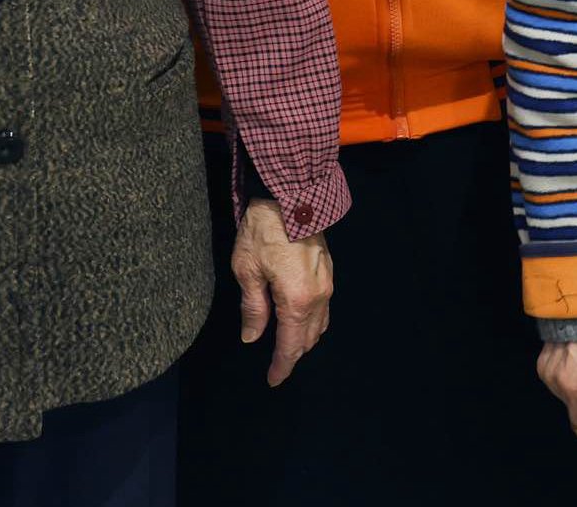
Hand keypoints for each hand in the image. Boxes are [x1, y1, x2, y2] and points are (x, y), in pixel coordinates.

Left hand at [230, 199, 331, 385]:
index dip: (282, 366)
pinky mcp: (328, 271)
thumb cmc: (264, 231)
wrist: (290, 196)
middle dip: (294, 354)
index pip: (291, 345)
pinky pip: (325, 307)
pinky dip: (313, 321)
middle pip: (309, 338)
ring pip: (320, 324)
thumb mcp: (247, 271)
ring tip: (287, 345)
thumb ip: (253, 308)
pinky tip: (300, 318)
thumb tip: (252, 337)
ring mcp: (327, 283)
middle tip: (277, 365)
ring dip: (305, 339)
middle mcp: (318, 296)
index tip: (274, 380)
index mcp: (296, 300)